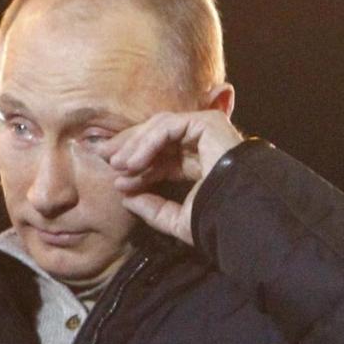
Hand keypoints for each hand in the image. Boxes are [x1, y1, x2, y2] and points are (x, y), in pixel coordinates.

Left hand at [94, 110, 243, 245]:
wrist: (240, 216)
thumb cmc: (216, 221)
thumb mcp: (177, 219)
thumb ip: (152, 208)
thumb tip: (126, 198)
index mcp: (197, 165)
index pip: (160, 158)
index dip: (136, 167)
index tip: (115, 180)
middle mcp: (202, 146)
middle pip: (156, 138)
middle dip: (128, 147)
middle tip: (103, 157)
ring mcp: (207, 131)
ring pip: (160, 128)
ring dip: (135, 145)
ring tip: (117, 164)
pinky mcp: (208, 122)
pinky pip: (169, 126)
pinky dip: (148, 141)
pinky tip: (134, 161)